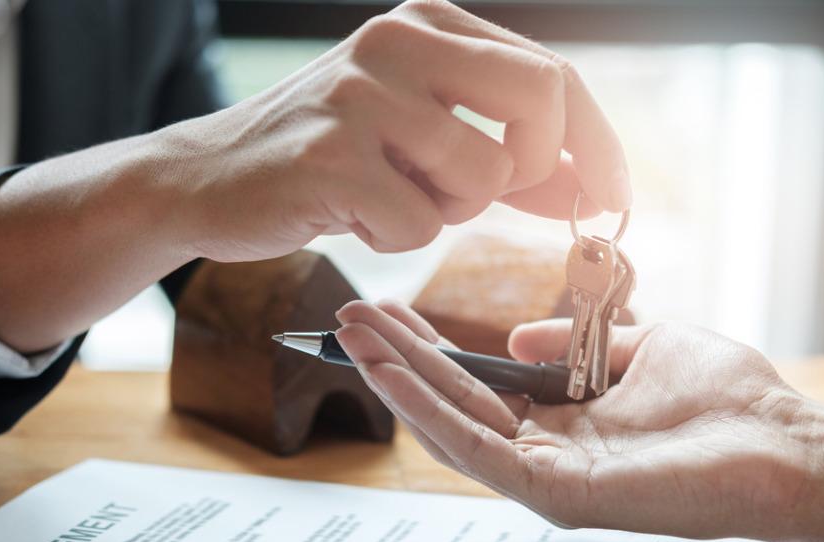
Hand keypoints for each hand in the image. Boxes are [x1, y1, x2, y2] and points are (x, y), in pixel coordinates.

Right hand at [154, 0, 629, 259]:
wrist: (207, 178)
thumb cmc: (328, 158)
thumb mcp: (421, 135)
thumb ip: (506, 150)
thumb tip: (595, 185)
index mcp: (427, 23)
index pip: (553, 73)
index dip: (597, 144)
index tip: (616, 199)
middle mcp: (397, 40)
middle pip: (541, 98)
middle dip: (536, 167)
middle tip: (484, 196)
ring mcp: (361, 93)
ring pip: (483, 172)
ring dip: (449, 210)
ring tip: (390, 196)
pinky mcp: (330, 154)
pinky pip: (419, 224)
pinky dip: (395, 236)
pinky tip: (348, 211)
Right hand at [334, 300, 811, 541]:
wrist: (788, 444)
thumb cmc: (733, 400)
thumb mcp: (647, 346)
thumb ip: (579, 342)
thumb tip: (518, 339)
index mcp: (567, 422)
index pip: (480, 385)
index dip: (431, 348)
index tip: (389, 309)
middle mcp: (549, 453)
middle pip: (455, 403)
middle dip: (398, 359)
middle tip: (347, 316)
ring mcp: (549, 478)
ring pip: (453, 428)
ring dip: (398, 381)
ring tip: (352, 338)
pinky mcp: (557, 494)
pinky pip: (479, 450)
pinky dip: (428, 411)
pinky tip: (390, 374)